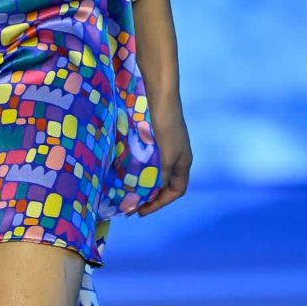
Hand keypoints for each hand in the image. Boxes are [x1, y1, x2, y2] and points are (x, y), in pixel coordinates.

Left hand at [135, 93, 191, 213]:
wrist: (159, 95)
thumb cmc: (166, 126)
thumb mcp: (166, 156)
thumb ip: (161, 176)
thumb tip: (153, 192)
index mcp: (183, 162)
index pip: (176, 191)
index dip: (160, 203)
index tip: (141, 211)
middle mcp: (175, 156)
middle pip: (164, 183)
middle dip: (148, 195)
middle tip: (129, 204)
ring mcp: (163, 146)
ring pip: (152, 172)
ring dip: (140, 182)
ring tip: (124, 191)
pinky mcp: (151, 138)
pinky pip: (144, 160)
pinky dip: (136, 169)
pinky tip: (123, 171)